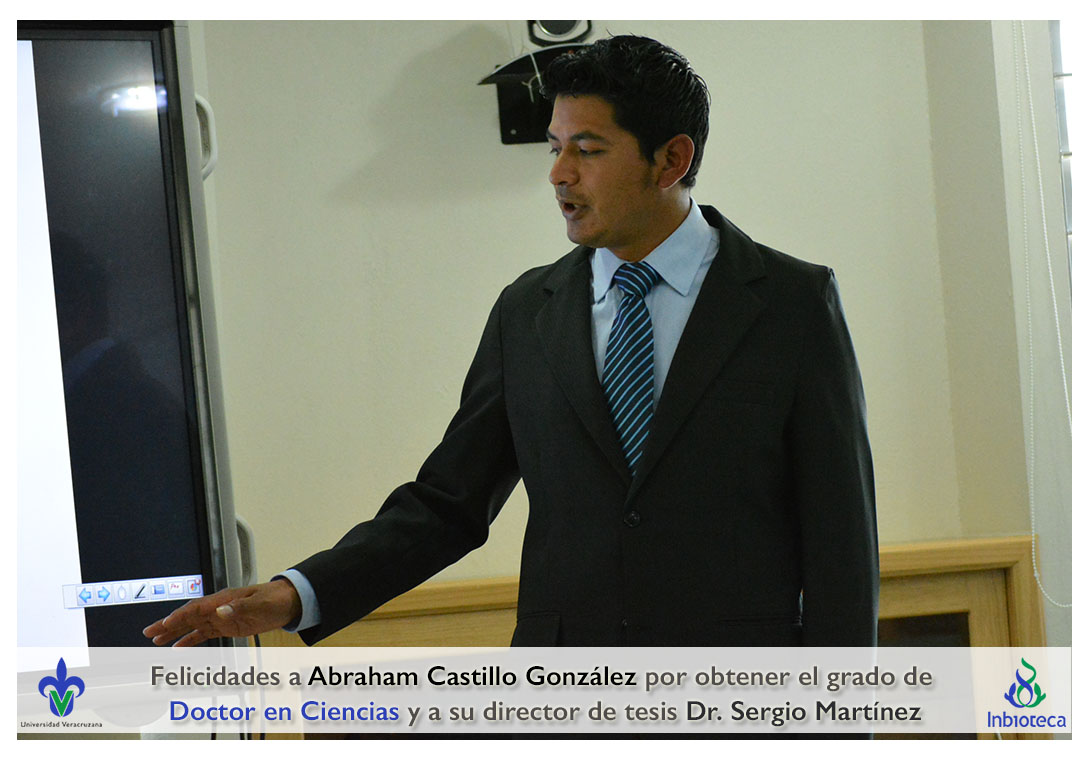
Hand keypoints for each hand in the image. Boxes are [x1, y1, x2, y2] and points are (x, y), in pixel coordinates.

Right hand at [142, 579, 302, 646]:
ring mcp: (221, 616)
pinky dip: (190, 640)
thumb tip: (219, 611)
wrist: (289, 602)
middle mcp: (218, 607)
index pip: (196, 608)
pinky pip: (204, 633)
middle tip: (148, 632)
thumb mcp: (259, 603)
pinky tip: (179, 648)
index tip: (164, 625)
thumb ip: (239, 608)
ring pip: (192, 625)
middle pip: (188, 616)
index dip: (179, 616)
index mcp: (223, 599)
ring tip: (156, 641)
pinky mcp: (227, 626)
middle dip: (168, 624)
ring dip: (174, 633)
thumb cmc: (274, 599)